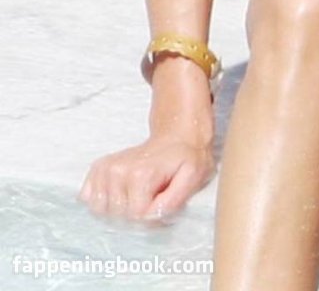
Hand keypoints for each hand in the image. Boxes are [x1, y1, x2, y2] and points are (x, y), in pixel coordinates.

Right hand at [80, 133, 214, 219]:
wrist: (176, 138)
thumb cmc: (185, 158)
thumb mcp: (194, 176)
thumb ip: (176, 199)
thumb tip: (153, 216)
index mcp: (140, 174)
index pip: (136, 216)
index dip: (152, 217)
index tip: (163, 203)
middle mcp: (117, 171)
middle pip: (118, 216)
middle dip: (137, 214)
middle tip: (153, 198)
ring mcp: (105, 170)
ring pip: (101, 211)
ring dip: (118, 210)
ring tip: (137, 195)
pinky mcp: (97, 170)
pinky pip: (88, 199)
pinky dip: (102, 201)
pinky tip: (121, 192)